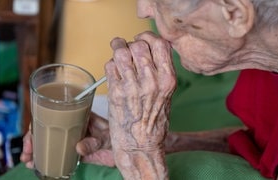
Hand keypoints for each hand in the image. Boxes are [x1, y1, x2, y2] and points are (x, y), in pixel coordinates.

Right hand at [20, 112, 114, 167]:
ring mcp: (73, 138)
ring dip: (36, 150)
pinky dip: (45, 158)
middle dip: (33, 139)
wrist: (127, 150)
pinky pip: (57, 153)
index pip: (55, 113)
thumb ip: (94, 142)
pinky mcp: (75, 151)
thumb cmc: (118, 136)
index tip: (32, 133)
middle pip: (47, 128)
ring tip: (28, 160)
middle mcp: (73, 125)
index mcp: (80, 115)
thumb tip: (78, 148)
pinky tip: (36, 164)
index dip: (40, 122)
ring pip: (49, 141)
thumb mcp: (107, 137)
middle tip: (27, 152)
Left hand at [105, 31, 175, 178]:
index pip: (160, 44)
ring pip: (121, 52)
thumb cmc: (154, 121)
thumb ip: (159, 71)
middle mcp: (151, 81)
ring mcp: (133, 87)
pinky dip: (111, 64)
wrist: (141, 146)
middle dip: (131, 43)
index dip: (148, 37)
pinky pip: (110, 66)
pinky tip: (114, 71)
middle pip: (138, 44)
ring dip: (117, 48)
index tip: (141, 39)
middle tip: (127, 47)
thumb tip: (144, 48)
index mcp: (168, 80)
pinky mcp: (116, 93)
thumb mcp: (166, 95)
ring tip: (117, 51)